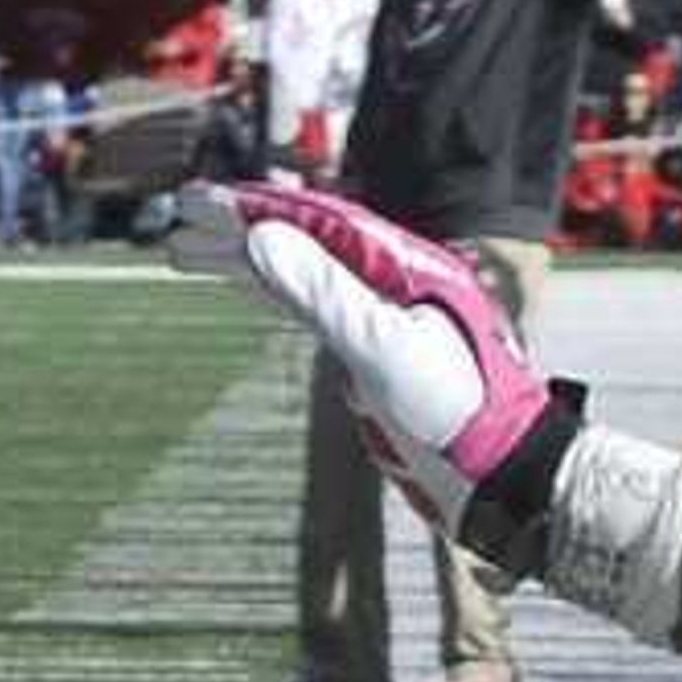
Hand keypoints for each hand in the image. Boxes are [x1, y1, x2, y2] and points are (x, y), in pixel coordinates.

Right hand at [172, 183, 577, 567]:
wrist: (506, 478)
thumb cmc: (462, 416)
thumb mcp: (385, 350)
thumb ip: (324, 294)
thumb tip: (261, 238)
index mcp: (404, 268)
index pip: (316, 222)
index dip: (253, 209)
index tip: (196, 203)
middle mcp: (393, 284)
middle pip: (303, 241)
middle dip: (237, 230)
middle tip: (175, 222)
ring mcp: (384, 317)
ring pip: (302, 273)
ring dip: (245, 260)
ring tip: (185, 253)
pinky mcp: (378, 355)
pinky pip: (314, 309)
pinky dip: (274, 293)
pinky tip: (244, 284)